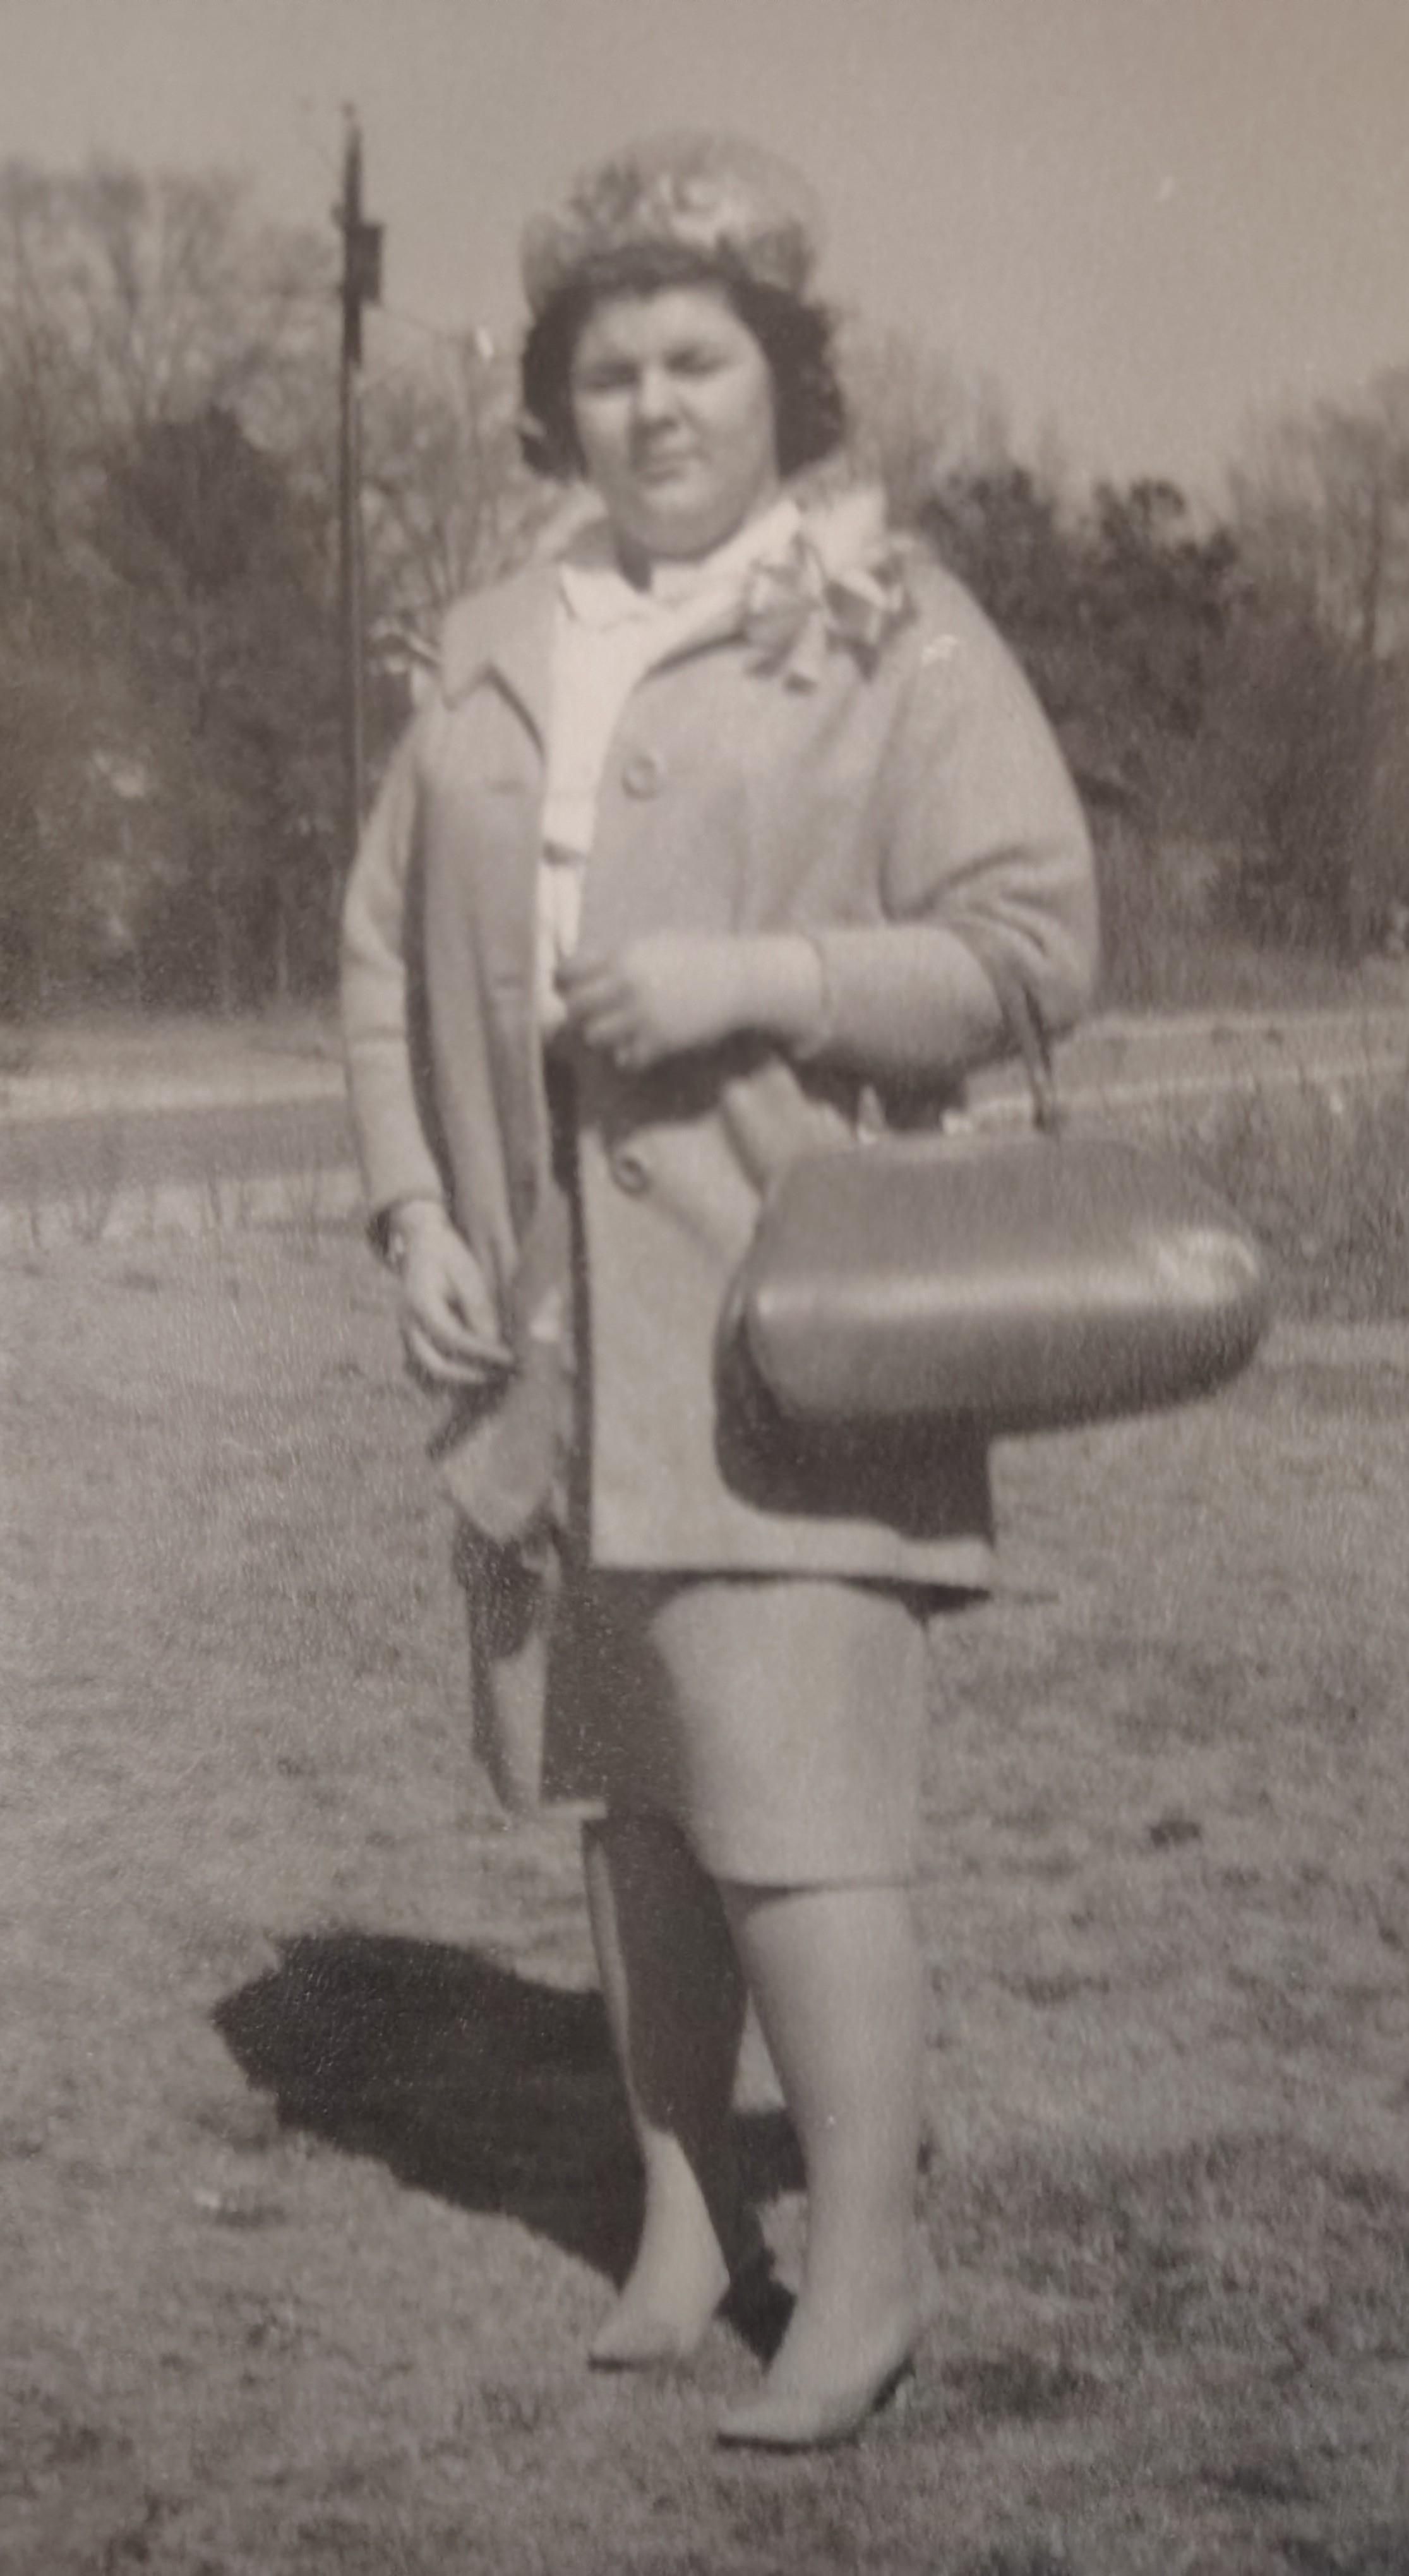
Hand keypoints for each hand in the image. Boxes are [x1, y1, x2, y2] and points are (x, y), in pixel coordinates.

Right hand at [393, 1205, 513, 1389]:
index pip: (452, 1338)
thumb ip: (478, 1307)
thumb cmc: (448, 1256)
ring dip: (460, 1381)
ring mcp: (405, 1335)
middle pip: (435, 1365)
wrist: (421, 1247)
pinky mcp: (410, 1342)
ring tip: (493, 1376)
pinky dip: (448, 1378)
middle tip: (502, 1374)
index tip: (509, 1358)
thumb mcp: (467, 1273)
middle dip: (471, 1375)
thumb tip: (492, 1342)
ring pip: (428, 1373)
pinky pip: (425, 1372)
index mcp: (420, 1303)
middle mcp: (407, 1324)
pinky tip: (474, 1374)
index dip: (482, 1352)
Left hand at [557, 933, 822, 1071]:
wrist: (739, 978)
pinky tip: (637, 1045)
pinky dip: (626, 1054)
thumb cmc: (697, 955)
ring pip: (594, 1036)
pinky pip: (624, 1058)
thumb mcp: (653, 943)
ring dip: (600, 1034)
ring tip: (613, 1030)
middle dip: (578, 1011)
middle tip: (589, 1012)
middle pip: (574, 1007)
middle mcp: (627, 986)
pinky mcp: (660, 1042)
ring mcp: (643, 1016)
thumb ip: (618, 956)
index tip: (568, 985)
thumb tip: (580, 967)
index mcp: (623, 956)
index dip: (563, 980)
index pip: (568, 971)